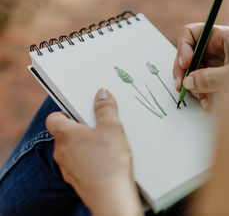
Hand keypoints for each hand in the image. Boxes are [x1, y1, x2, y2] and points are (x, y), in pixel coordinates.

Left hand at [46, 89, 142, 215]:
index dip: (67, 111)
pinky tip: (107, 159)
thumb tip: (101, 94)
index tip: (83, 110)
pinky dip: (90, 158)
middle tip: (101, 125)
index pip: (54, 117)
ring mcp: (67, 167)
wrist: (111, 197)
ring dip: (87, 143)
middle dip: (82, 127)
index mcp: (65, 134)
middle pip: (66, 132)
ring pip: (73, 148)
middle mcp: (61, 151)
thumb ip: (105, 108)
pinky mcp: (76, 179)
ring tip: (108, 143)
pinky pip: (80, 162)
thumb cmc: (109, 162)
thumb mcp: (112, 128)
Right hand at [173, 23, 228, 108]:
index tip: (185, 63)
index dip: (184, 48)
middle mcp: (215, 47)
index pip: (191, 34)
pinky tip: (208, 102)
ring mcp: (214, 62)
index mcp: (221, 36)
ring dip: (193, 86)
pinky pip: (200, 83)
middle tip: (181, 86)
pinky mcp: (215, 77)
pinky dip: (201, 93)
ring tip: (202, 99)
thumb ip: (212, 78)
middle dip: (184, 72)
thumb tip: (189, 82)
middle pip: (188, 54)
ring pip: (192, 71)